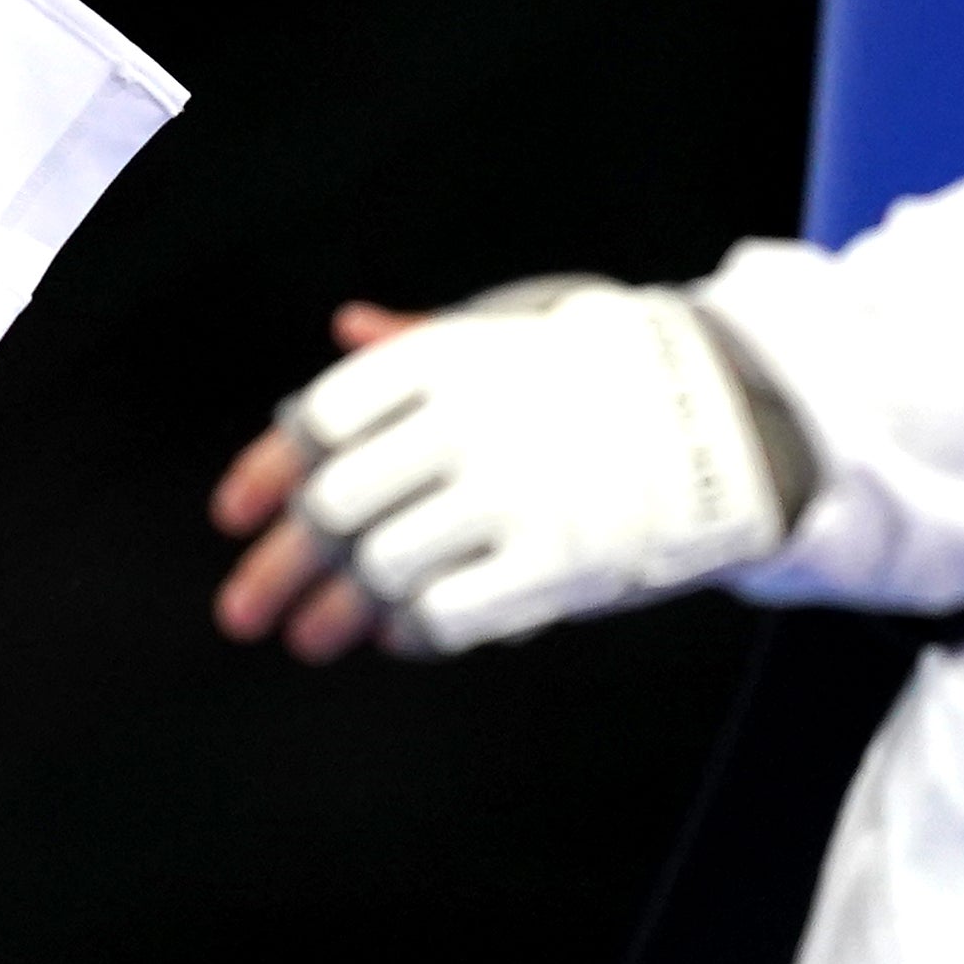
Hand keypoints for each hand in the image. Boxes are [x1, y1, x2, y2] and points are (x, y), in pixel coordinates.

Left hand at [205, 281, 808, 662]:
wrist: (732, 412)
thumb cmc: (607, 366)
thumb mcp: (520, 323)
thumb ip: (426, 338)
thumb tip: (345, 326)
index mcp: (449, 359)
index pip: (322, 419)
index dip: (267, 470)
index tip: (231, 516)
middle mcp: (468, 424)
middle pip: (337, 506)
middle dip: (279, 567)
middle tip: (243, 611)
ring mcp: (513, 495)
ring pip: (385, 567)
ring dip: (335, 613)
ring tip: (308, 639)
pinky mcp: (558, 562)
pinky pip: (455, 613)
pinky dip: (414, 631)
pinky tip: (398, 638)